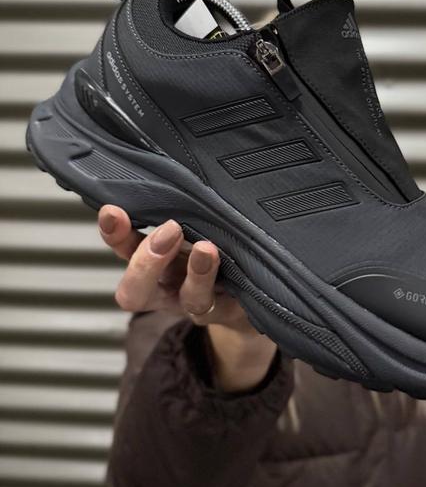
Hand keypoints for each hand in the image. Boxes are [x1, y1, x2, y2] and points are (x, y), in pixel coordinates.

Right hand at [99, 205, 276, 391]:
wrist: (251, 283)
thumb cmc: (216, 244)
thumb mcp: (194, 221)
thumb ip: (180, 208)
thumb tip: (171, 175)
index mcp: (153, 262)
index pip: (124, 247)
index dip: (114, 233)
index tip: (113, 211)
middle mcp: (168, 287)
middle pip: (135, 292)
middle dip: (146, 262)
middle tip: (170, 230)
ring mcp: (196, 303)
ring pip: (187, 300)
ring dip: (197, 273)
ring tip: (207, 249)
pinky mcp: (226, 312)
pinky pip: (220, 306)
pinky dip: (222, 284)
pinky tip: (230, 264)